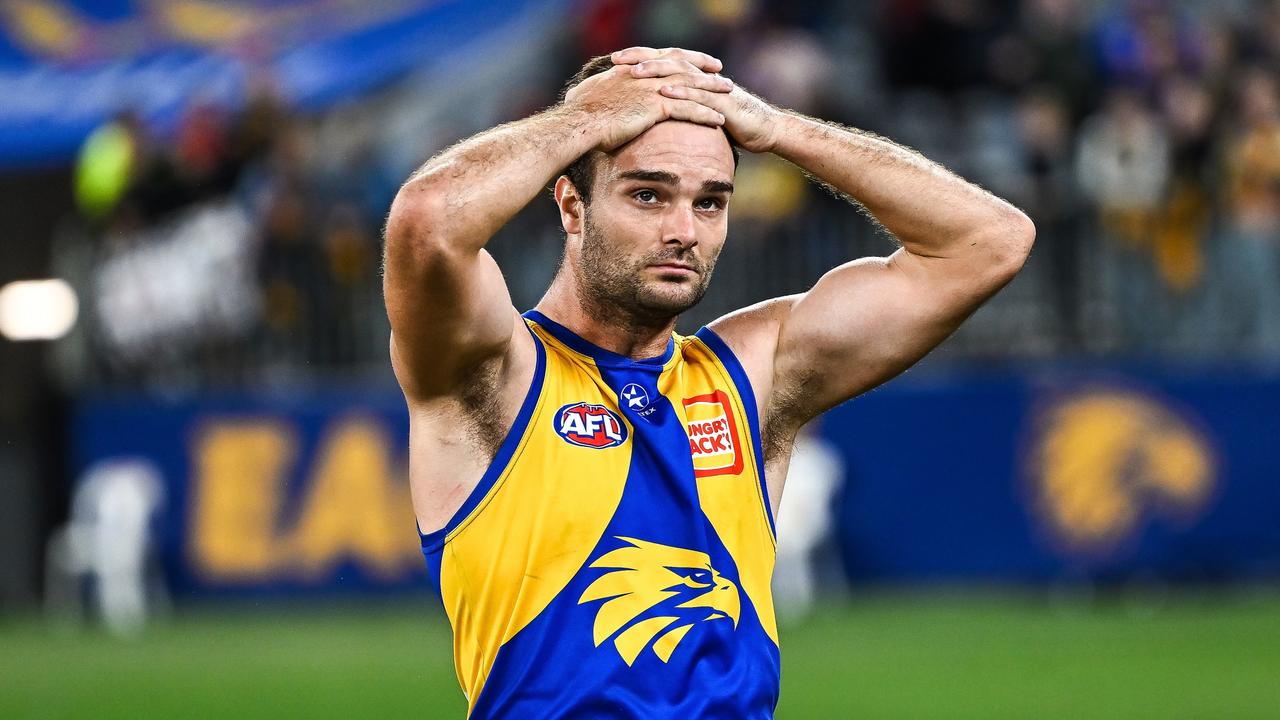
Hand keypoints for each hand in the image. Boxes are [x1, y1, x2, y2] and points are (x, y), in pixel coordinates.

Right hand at [563, 55, 733, 151]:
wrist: (578, 123)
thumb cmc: (579, 113)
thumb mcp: (587, 94)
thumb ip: (597, 90)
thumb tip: (589, 94)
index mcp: (630, 69)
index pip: (660, 58)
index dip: (678, 58)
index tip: (693, 61)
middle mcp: (643, 74)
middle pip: (680, 67)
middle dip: (702, 68)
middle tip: (720, 71)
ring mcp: (650, 89)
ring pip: (689, 86)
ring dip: (710, 90)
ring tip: (729, 94)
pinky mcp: (655, 106)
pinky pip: (687, 110)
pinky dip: (705, 114)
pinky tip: (719, 120)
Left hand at [612, 46, 780, 153]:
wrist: (764, 129)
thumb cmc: (731, 123)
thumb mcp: (699, 114)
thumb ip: (679, 110)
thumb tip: (653, 117)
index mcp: (693, 78)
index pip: (661, 61)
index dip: (638, 58)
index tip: (613, 60)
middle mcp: (701, 78)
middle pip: (667, 61)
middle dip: (641, 59)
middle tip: (616, 60)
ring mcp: (712, 88)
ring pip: (681, 74)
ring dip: (657, 72)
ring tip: (635, 73)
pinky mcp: (722, 102)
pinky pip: (699, 95)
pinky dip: (681, 92)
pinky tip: (665, 93)